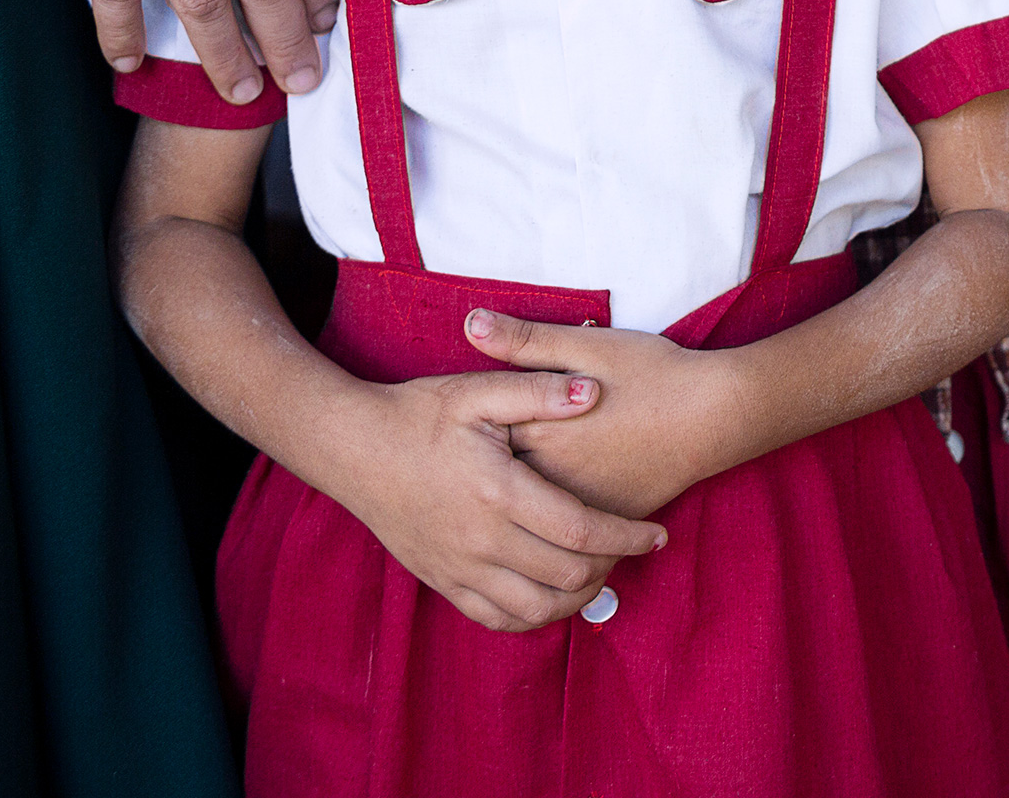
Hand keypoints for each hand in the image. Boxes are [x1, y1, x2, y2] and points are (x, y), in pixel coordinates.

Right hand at [322, 366, 666, 632]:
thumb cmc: (417, 414)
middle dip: (612, 565)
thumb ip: (539, 390)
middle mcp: (480, 540)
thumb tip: (593, 391)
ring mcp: (458, 567)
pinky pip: (496, 619)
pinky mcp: (441, 581)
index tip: (657, 534)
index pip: (582, 531)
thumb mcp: (477, 390)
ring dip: (578, 597)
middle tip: (631, 545)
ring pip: (535, 610)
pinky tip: (553, 592)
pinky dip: (535, 615)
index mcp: (498, 492)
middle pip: (567, 576)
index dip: (628, 537)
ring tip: (600, 570)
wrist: (351, 447)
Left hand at [470, 308, 743, 521]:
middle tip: (458, 477)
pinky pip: (566, 537)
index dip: (465, 435)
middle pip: (497, 486)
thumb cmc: (655, 374)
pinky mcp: (610, 518)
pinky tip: (537, 528)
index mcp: (540, 429)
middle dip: (478, 481)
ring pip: (529, 519)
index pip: (479, 440)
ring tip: (490, 508)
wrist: (716, 415)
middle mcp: (554, 475)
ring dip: (510, 514)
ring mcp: (583, 503)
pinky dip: (549, 533)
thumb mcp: (589, 345)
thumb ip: (527, 340)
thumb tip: (470, 322)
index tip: (451, 430)